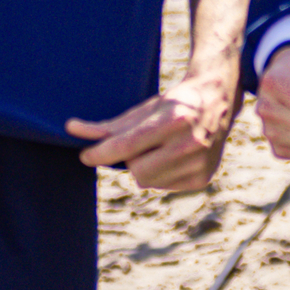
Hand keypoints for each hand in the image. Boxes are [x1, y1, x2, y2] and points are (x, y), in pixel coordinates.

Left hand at [69, 71, 237, 193]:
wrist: (218, 102)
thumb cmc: (174, 102)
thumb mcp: (144, 108)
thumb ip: (109, 125)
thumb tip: (71, 129)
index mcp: (175, 120)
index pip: (128, 145)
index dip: (102, 153)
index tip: (85, 156)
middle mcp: (190, 143)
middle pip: (136, 169)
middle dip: (130, 159)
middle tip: (140, 144)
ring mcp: (199, 163)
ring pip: (147, 182)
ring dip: (144, 169)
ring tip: (159, 149)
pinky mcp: (202, 178)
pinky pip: (163, 187)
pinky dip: (160, 175)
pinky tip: (173, 157)